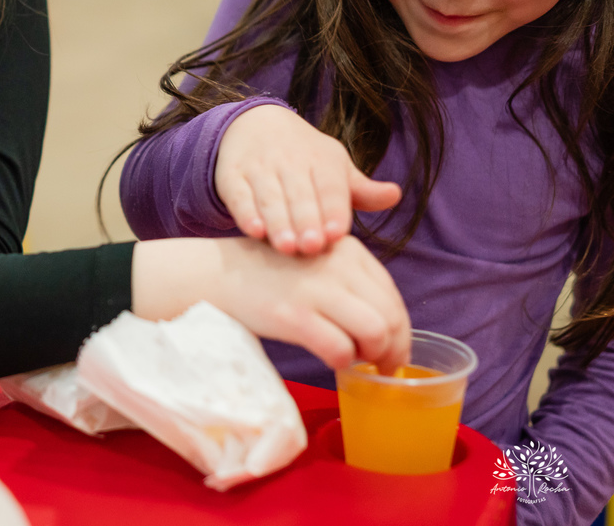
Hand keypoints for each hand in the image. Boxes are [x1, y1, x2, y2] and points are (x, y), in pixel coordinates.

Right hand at [131, 236, 410, 372]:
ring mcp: (316, 289)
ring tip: (359, 364)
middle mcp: (337, 264)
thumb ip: (349, 281)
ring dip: (373, 357)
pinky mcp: (295, 315)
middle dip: (394, 349)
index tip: (392, 349)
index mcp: (347, 248)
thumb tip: (385, 325)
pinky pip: (341, 349)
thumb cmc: (267, 273)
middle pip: (390, 315)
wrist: (216, 273)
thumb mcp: (314, 260)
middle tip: (383, 368)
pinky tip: (332, 361)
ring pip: (375, 333)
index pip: (391, 293)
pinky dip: (343, 362)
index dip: (400, 328)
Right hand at [215, 105, 401, 254]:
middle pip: (299, 194)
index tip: (336, 234)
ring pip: (269, 197)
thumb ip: (361, 190)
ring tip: (285, 247)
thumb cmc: (304, 157)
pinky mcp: (231, 176)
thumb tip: (395, 195)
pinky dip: (245, 213)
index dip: (332, 210)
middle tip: (311, 247)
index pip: (330, 187)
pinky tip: (254, 231)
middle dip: (305, 220)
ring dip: (277, 221)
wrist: (254, 124)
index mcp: (322, 161)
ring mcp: (259, 168)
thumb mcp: (334, 167)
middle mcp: (290, 162)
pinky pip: (238, 196)